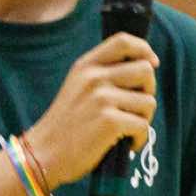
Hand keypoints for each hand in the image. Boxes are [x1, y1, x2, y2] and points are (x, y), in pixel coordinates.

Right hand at [21, 32, 158, 185]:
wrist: (43, 154)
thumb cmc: (66, 125)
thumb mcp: (77, 87)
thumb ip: (102, 74)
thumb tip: (144, 68)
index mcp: (85, 66)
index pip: (123, 41)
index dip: (144, 49)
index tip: (152, 62)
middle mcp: (94, 77)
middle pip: (145, 70)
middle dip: (149, 90)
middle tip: (137, 108)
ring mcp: (102, 98)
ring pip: (148, 101)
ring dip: (145, 118)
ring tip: (128, 129)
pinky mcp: (109, 121)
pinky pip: (143, 126)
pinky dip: (140, 139)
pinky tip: (127, 144)